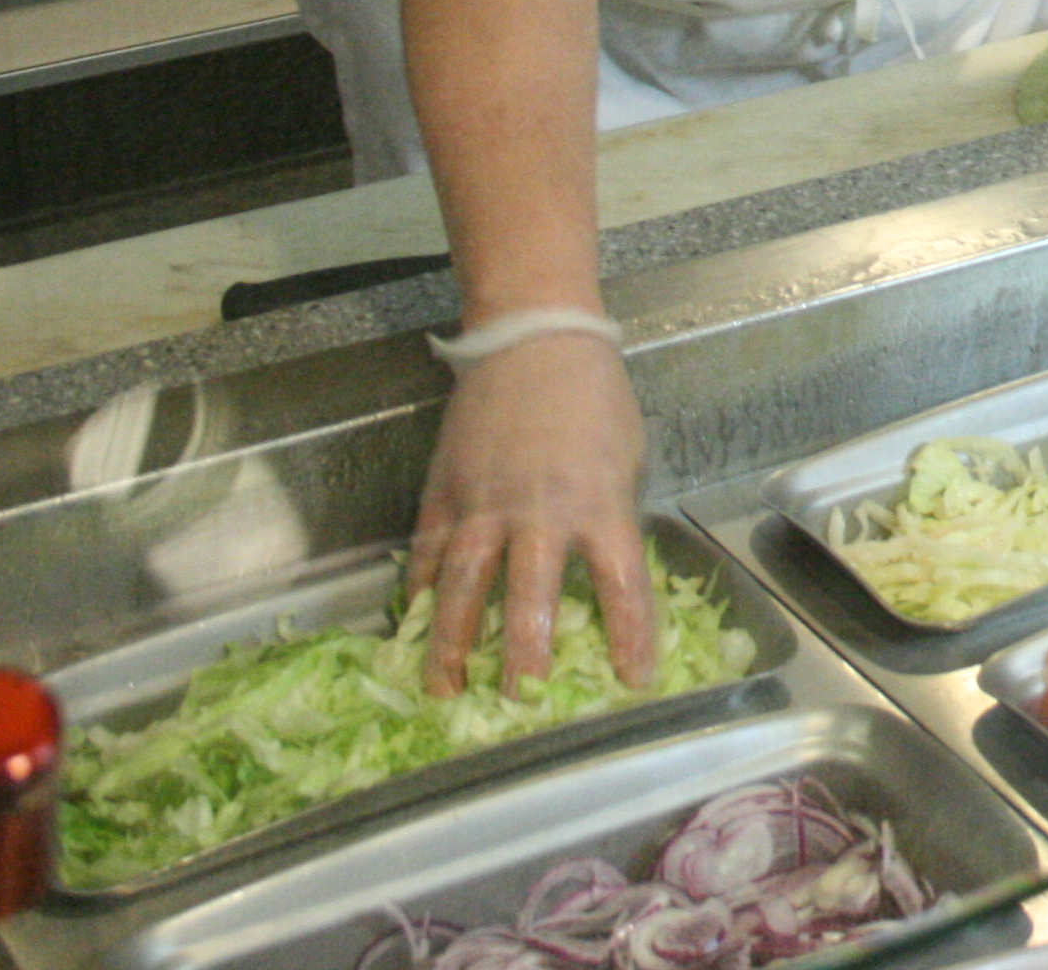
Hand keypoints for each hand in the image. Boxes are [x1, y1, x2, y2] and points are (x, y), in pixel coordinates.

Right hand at [407, 330, 655, 695]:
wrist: (534, 341)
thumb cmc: (594, 400)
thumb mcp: (626, 459)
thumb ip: (612, 521)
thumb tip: (605, 581)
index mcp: (600, 504)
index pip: (621, 586)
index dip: (628, 639)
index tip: (631, 684)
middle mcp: (541, 512)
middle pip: (531, 599)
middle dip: (526, 659)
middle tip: (521, 707)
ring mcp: (485, 504)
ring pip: (464, 588)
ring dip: (453, 645)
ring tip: (445, 691)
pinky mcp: (445, 493)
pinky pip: (430, 556)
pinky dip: (421, 596)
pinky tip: (416, 630)